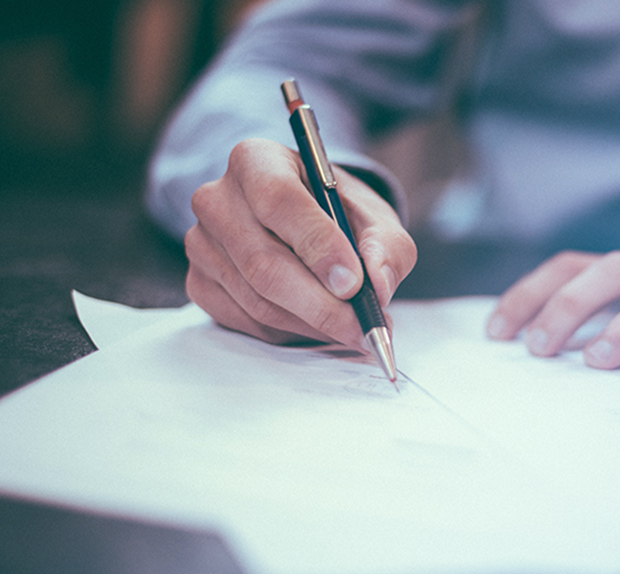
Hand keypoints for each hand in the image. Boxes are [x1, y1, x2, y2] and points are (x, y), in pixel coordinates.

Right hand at [184, 138, 416, 346]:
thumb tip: (378, 285)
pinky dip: (290, 333)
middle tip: (363, 327)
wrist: (306, 223)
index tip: (354, 283)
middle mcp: (217, 198)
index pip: (279, 200)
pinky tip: (319, 325)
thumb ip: (387, 246)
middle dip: (321, 304)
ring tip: (352, 329)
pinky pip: (247, 322)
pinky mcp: (200, 283)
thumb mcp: (375, 217)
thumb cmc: (339, 214)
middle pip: (264, 262)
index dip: (318, 245)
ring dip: (312, 324)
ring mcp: (201, 244)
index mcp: (256, 160)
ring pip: (257, 300)